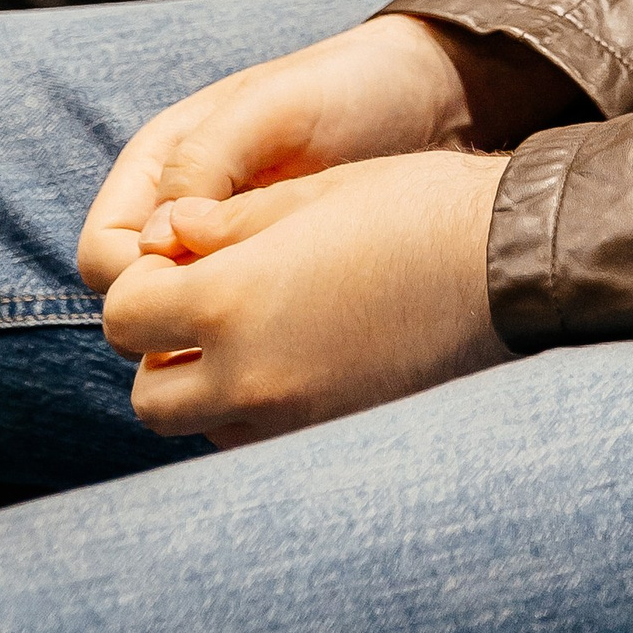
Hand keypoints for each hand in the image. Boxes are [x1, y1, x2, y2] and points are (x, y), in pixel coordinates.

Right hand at [78, 8, 566, 288]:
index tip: (196, 287)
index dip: (135, 282)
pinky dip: (256, 334)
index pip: (104, 254)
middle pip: (135, 301)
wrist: (430, 94)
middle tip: (245, 313)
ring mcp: (224, 250)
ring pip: (184, 323)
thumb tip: (158, 244)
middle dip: (172, 319)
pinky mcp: (270, 278)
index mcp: (161, 165)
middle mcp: (180, 213)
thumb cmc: (349, 87)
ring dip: (216, 334)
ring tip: (281, 318)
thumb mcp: (276, 108)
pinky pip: (236, 325)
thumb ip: (206, 159)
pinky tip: (302, 328)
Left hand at [100, 152, 511, 444]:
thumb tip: (169, 231)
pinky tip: (293, 356)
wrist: (508, 266)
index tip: (179, 257)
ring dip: (202, 384)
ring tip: (251, 330)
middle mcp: (246, 376)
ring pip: (199, 426)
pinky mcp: (331, 436)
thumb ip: (227, 221)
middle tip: (203, 300)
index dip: (141, 283)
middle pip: (149, 394)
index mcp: (230, 302)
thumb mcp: (311, 194)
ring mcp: (289, 419)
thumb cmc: (414, 209)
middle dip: (160, 347)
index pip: (125, 318)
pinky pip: (255, 438)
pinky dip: (248, 407)